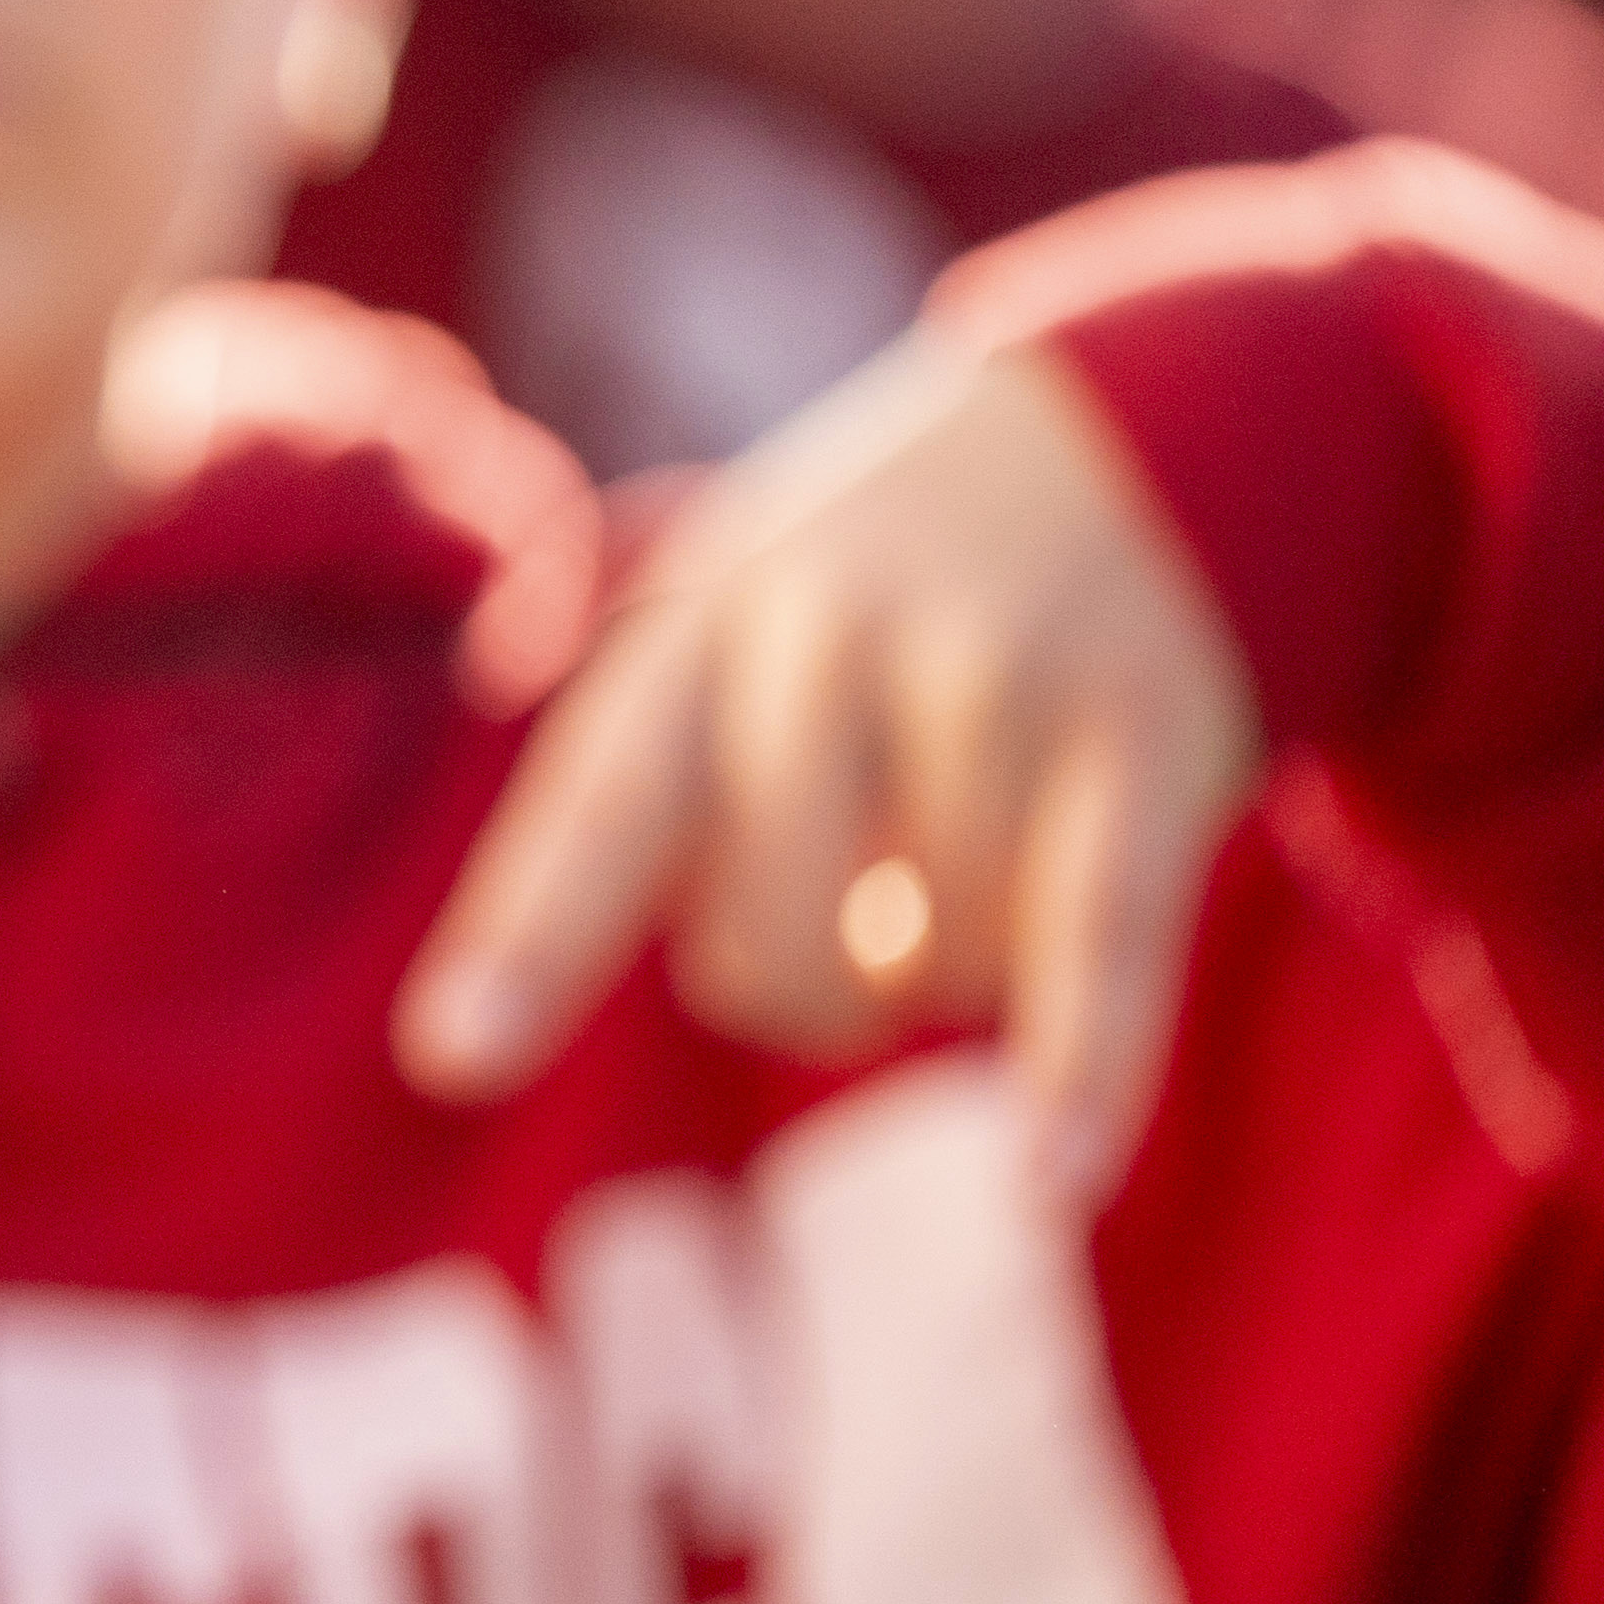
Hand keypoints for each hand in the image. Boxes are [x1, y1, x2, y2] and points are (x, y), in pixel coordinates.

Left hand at [398, 336, 1259, 1197]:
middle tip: (857, 921)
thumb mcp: (744, 632)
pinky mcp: (1149, 732)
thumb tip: (616, 1001)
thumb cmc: (887, 592)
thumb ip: (672, 803)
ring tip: (971, 864)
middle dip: (803, 986)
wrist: (1132, 425)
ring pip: (937, 965)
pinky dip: (1083, 1068)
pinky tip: (1054, 1179)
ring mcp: (1000, 677)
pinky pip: (1098, 940)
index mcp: (705, 621)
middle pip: (769, 939)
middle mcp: (836, 636)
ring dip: (950, 976)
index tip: (454, 1054)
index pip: (604, 800)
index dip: (532, 936)